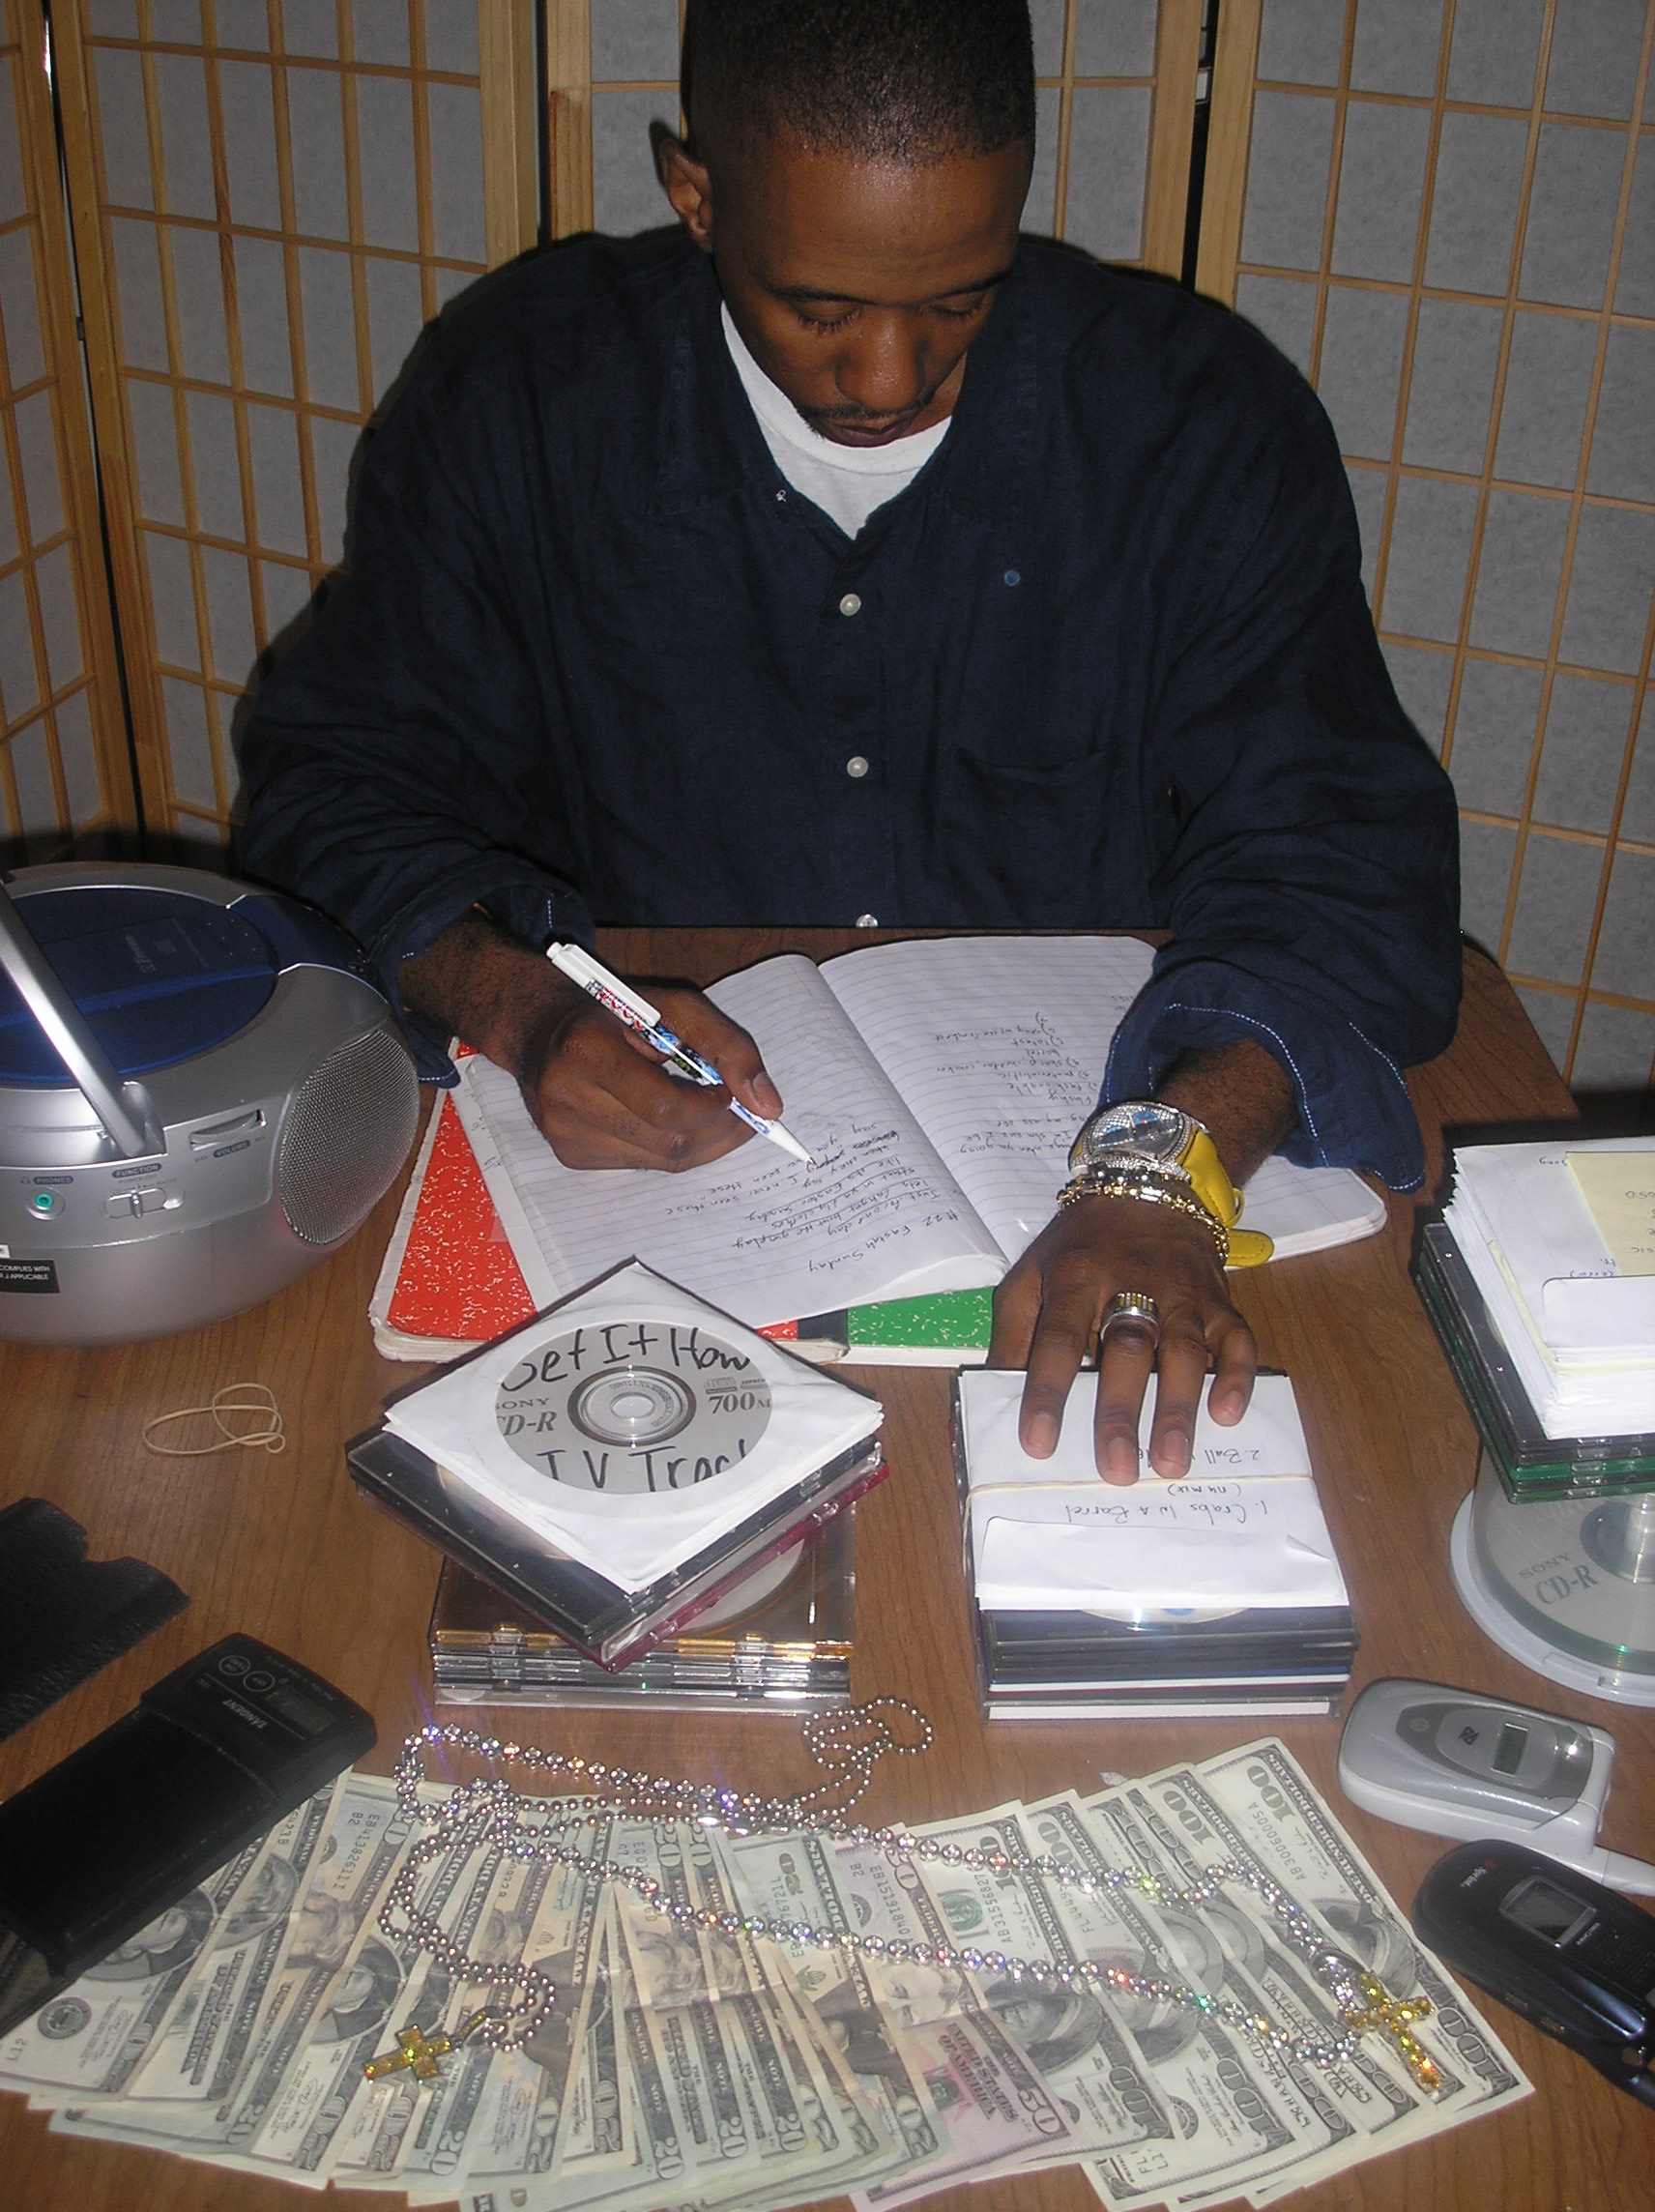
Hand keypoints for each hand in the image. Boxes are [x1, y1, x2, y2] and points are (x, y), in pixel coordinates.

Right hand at [516, 974, 783, 1169]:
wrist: (538, 1026)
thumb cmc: (612, 1009)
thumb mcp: (672, 1005)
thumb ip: (727, 1045)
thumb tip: (769, 1105)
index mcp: (585, 1050)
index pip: (666, 1107)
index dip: (712, 1107)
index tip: (730, 1092)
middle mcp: (565, 1098)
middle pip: (667, 1142)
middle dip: (717, 1131)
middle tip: (738, 1111)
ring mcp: (562, 1134)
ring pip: (659, 1162)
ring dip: (698, 1141)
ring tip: (706, 1110)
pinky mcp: (568, 1156)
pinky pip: (639, 1165)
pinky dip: (667, 1146)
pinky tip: (665, 1120)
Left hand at [987, 1194, 1255, 1481]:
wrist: (1145, 1191)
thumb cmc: (1080, 1247)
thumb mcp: (1029, 1274)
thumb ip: (1012, 1331)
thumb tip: (998, 1389)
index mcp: (1076, 1277)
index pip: (1058, 1337)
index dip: (1047, 1390)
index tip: (1038, 1443)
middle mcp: (1133, 1282)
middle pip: (1127, 1349)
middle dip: (1120, 1411)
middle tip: (1116, 1469)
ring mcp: (1183, 1293)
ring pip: (1184, 1351)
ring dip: (1179, 1408)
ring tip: (1171, 1462)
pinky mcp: (1219, 1301)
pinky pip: (1237, 1339)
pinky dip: (1236, 1376)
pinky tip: (1226, 1414)